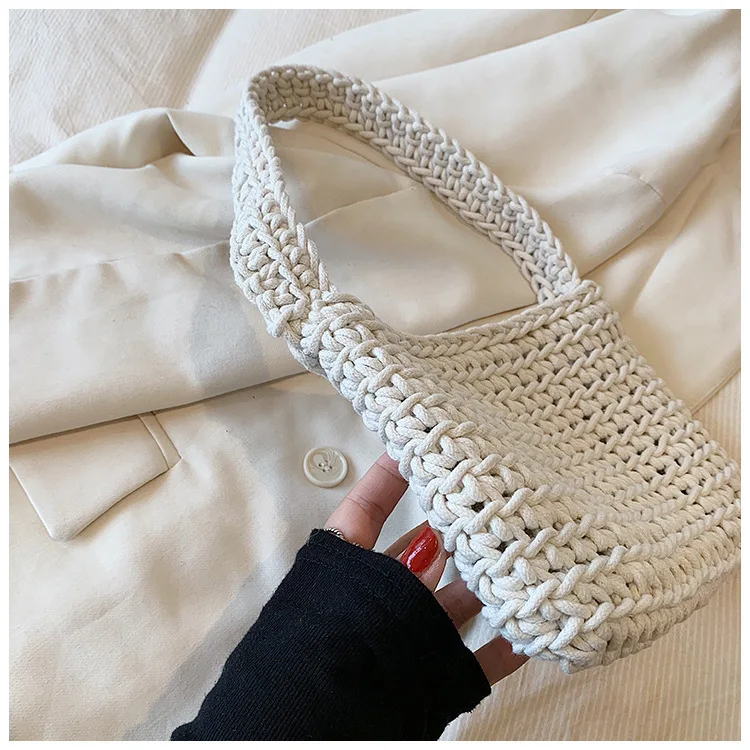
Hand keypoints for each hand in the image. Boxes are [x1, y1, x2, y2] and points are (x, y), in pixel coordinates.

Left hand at [325, 453, 527, 685]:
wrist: (306, 736)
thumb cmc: (316, 658)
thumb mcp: (355, 595)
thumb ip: (398, 571)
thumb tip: (435, 543)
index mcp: (344, 569)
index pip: (367, 508)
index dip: (389, 476)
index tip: (419, 443)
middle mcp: (378, 599)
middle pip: (422, 552)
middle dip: (453, 527)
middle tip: (494, 497)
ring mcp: (409, 639)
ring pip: (456, 601)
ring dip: (487, 581)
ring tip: (526, 548)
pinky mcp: (436, 679)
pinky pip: (480, 655)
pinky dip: (508, 642)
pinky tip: (537, 623)